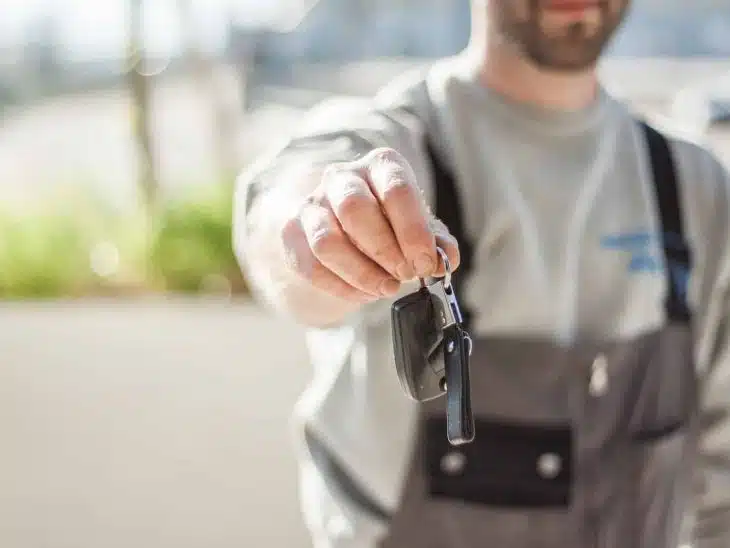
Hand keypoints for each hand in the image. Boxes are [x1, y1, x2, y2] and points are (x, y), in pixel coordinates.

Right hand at [281, 147, 460, 302]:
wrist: (343, 223)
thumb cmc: (388, 222)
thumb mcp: (418, 227)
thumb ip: (436, 242)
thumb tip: (446, 258)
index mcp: (380, 165)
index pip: (396, 189)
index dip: (413, 231)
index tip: (425, 263)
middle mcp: (342, 177)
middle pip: (355, 209)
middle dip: (385, 250)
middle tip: (405, 275)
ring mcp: (312, 205)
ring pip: (327, 241)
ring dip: (361, 273)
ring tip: (387, 288)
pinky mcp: (292, 234)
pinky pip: (311, 266)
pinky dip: (341, 287)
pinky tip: (364, 293)